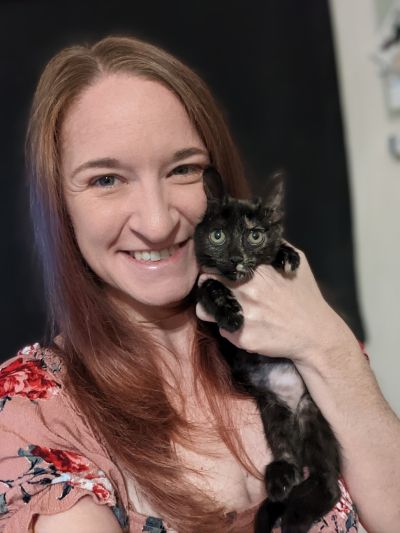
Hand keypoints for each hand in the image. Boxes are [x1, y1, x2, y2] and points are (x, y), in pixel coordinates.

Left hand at [195, 246, 356, 363]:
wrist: (317, 334)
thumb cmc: (306, 296)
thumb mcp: (297, 262)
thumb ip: (275, 246)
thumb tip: (260, 232)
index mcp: (257, 271)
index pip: (217, 263)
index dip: (213, 266)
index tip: (216, 270)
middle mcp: (247, 291)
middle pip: (207, 283)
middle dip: (208, 285)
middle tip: (215, 289)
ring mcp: (243, 315)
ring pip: (205, 309)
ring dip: (211, 308)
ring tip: (223, 308)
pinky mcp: (242, 337)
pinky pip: (222, 329)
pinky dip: (228, 326)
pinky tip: (243, 325)